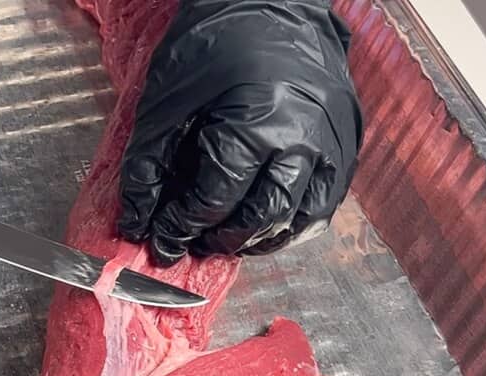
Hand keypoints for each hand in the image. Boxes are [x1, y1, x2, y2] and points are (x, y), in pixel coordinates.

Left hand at [118, 0, 361, 263]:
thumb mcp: (167, 100)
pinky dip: (293, 224)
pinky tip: (265, 222)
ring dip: (259, 237)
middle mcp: (302, 139)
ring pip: (297, 219)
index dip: (183, 224)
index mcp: (255, 123)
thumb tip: (139, 219)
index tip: (162, 236)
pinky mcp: (345, 143)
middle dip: (221, 238)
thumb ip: (149, 164)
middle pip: (259, 216)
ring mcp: (331, 144)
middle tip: (194, 240)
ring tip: (228, 235)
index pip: (215, 199)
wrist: (272, 2)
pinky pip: (323, 205)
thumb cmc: (215, 42)